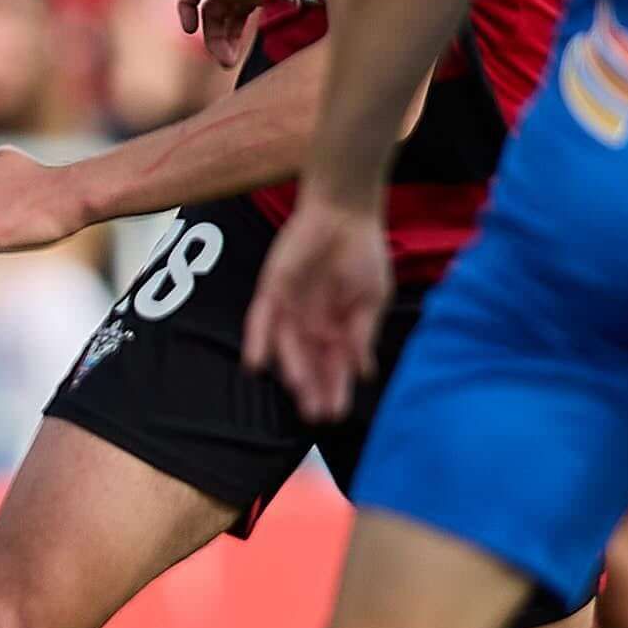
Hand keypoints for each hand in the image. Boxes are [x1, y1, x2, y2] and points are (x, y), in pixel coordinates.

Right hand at [175, 0, 270, 69]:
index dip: (186, 8)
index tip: (189, 31)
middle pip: (212, 13)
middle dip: (213, 38)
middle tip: (225, 62)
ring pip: (227, 20)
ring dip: (224, 41)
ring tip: (230, 63)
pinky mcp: (264, 1)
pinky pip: (242, 21)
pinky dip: (237, 36)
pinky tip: (241, 50)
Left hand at [242, 191, 392, 420]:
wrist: (345, 213)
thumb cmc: (363, 254)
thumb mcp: (371, 299)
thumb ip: (363, 334)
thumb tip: (364, 372)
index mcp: (336, 328)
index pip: (333, 366)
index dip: (334, 389)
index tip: (336, 413)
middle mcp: (311, 323)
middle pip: (309, 362)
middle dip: (313, 388)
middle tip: (315, 414)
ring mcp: (290, 308)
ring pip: (287, 347)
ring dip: (292, 369)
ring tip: (300, 391)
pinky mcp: (272, 290)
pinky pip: (261, 319)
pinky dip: (257, 341)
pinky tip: (256, 364)